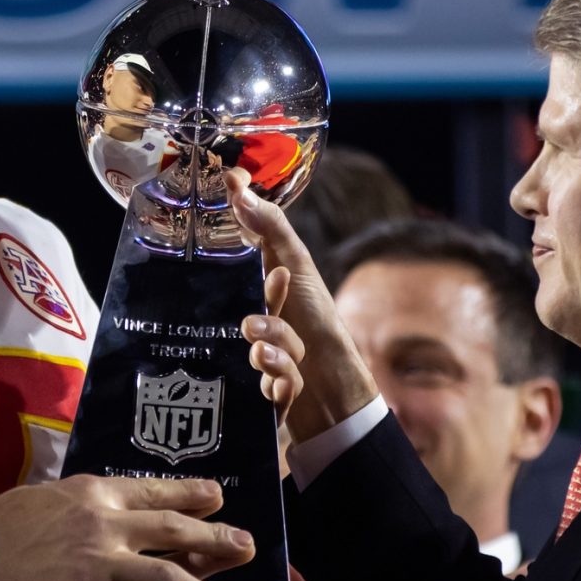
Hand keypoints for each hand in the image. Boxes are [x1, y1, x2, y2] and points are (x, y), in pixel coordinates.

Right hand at [0, 474, 254, 580]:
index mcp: (95, 493)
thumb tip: (109, 515)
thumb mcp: (46, 499)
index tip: (217, 497)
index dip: (191, 494)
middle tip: (247, 548)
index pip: (154, 490)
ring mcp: (100, 563)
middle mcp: (106, 523)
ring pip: (168, 579)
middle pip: (175, 531)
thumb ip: (83, 506)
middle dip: (216, 541)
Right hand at [226, 169, 376, 442]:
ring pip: (257, 360)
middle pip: (252, 328)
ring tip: (290, 363)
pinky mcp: (267, 399)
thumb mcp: (298, 267)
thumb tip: (236, 181)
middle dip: (265, 329)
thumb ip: (268, 226)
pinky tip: (292, 388)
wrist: (344, 395)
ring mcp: (267, 366)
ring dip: (275, 359)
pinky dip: (279, 389)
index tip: (281, 276)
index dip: (263, 282)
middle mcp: (266, 332)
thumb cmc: (321, 323)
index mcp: (268, 301)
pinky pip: (263, 394)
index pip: (247, 284)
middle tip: (266, 327)